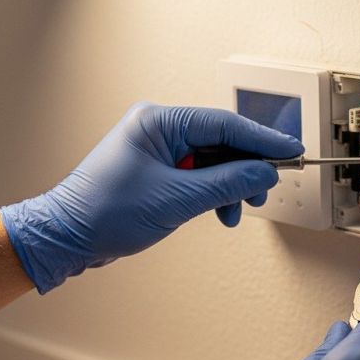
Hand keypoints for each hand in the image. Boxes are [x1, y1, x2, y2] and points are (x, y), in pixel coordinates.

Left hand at [0, 102, 302, 292]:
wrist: (68, 237)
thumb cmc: (106, 212)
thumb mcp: (176, 199)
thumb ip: (227, 184)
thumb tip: (264, 173)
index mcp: (159, 122)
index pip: (224, 124)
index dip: (262, 139)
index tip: (291, 151)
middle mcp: (159, 129)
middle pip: (222, 141)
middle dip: (247, 167)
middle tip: (267, 188)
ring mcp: (159, 150)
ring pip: (214, 162)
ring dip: (232, 186)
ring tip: (239, 209)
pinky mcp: (159, 171)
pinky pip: (199, 176)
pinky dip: (215, 194)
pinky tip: (221, 213)